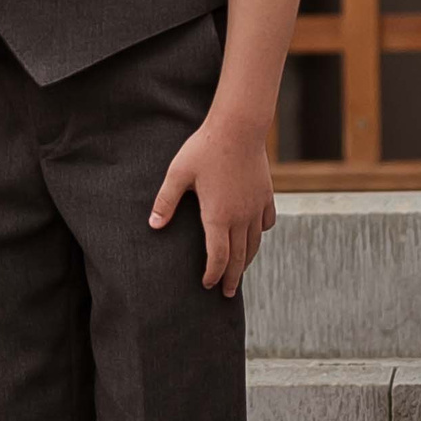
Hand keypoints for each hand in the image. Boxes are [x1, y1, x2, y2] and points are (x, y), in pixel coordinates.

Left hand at [150, 116, 276, 295]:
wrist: (238, 127)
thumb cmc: (204, 149)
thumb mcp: (178, 174)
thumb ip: (166, 201)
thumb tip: (154, 225)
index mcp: (218, 216)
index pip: (218, 257)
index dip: (213, 274)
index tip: (207, 284)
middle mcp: (241, 217)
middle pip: (239, 257)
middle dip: (232, 278)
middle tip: (228, 293)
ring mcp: (256, 207)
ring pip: (254, 243)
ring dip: (247, 260)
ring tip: (240, 272)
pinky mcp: (266, 194)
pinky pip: (266, 222)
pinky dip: (260, 233)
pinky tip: (255, 234)